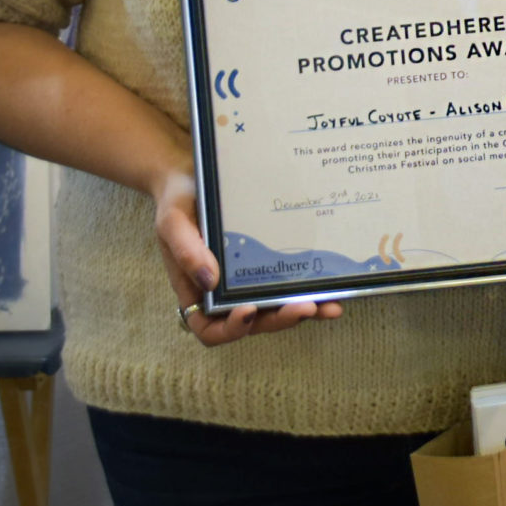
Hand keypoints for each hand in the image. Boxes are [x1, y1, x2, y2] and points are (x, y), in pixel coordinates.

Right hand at [154, 167, 342, 345]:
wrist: (195, 176)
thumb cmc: (178, 200)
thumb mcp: (172, 220)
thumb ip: (185, 249)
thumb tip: (210, 279)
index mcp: (197, 292)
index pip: (210, 329)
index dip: (230, 329)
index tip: (247, 311)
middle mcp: (225, 293)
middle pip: (253, 323)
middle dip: (279, 319)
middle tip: (305, 308)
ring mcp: (248, 282)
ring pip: (276, 309)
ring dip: (303, 312)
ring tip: (329, 306)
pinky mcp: (268, 265)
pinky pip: (288, 285)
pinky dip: (310, 292)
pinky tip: (333, 290)